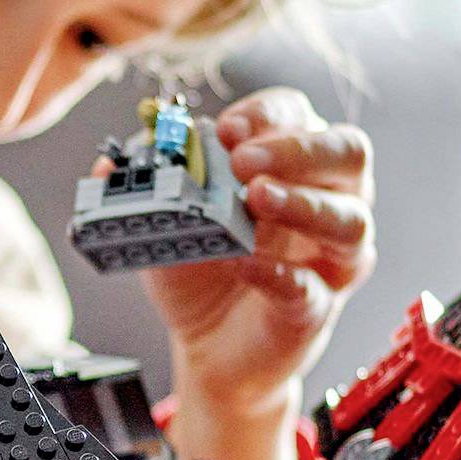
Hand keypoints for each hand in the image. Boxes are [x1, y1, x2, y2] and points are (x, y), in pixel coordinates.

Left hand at [115, 89, 374, 459]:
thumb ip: (144, 184)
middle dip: (298, 149)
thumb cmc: (200, 266)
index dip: (268, 114)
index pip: (298, 115)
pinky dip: (280, 274)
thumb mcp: (163, 215)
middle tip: (243, 160)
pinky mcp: (317, 308)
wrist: (206, 345)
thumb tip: (108, 164)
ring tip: (255, 199)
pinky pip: (313, 289)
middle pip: (348, 153)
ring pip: (351, 220)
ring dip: (304, 203)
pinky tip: (247, 265)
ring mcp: (329, 257)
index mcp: (290, 163)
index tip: (226, 128)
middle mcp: (326, 200)